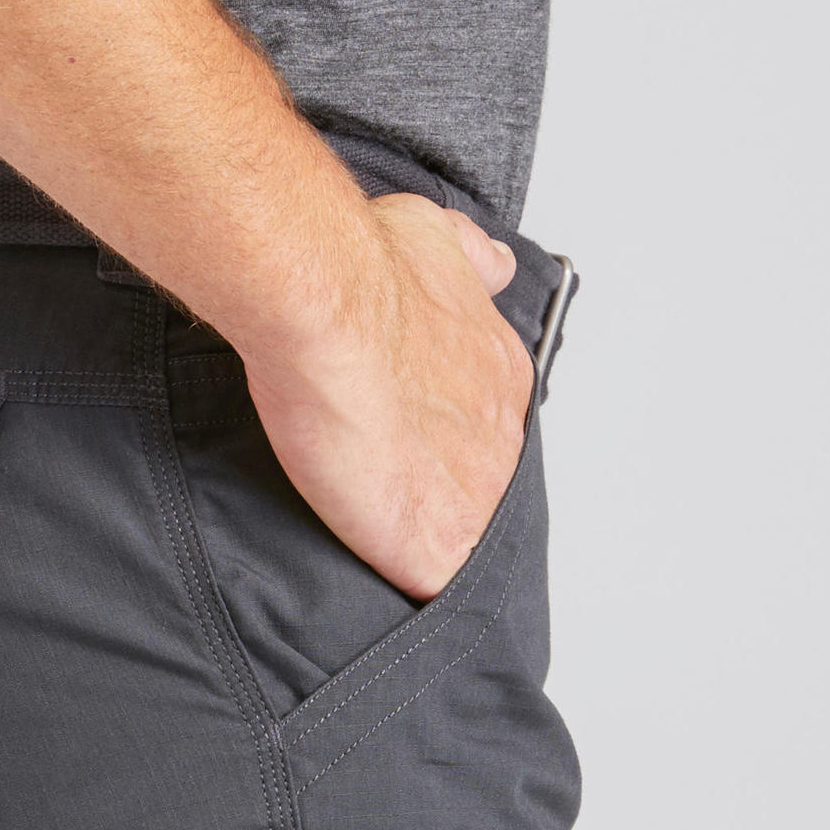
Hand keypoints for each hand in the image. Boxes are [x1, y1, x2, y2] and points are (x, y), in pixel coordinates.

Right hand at [240, 194, 534, 601]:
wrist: (328, 307)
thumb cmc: (367, 273)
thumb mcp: (439, 239)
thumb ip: (466, 260)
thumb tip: (490, 265)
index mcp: (499, 373)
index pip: (487, 427)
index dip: (445, 443)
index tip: (409, 444)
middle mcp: (501, 434)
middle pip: (483, 487)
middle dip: (441, 493)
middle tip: (386, 492)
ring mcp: (475, 496)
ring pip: (465, 540)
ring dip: (426, 541)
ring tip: (379, 540)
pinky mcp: (433, 547)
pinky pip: (431, 588)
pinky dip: (407, 589)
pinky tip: (382, 583)